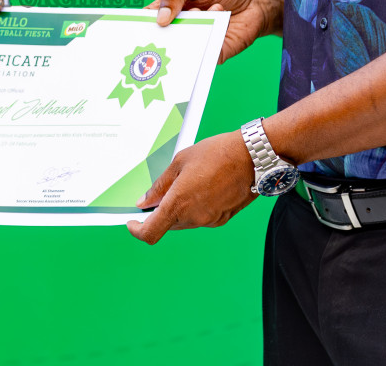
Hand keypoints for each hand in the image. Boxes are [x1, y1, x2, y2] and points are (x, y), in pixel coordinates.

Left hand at [126, 131, 256, 244]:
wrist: (252, 157)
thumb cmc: (217, 154)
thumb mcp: (179, 162)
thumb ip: (159, 186)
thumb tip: (145, 201)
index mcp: (178, 204)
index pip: (150, 232)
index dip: (137, 230)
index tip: (132, 223)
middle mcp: (193, 217)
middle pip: (167, 225)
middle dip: (161, 212)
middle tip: (163, 191)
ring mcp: (209, 220)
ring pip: (184, 222)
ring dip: (179, 209)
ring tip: (189, 182)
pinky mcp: (222, 219)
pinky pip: (200, 219)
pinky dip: (195, 208)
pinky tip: (203, 188)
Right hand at [149, 0, 283, 61]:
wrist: (258, 0)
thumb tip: (159, 18)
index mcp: (173, 9)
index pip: (150, 18)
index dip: (141, 22)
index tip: (136, 23)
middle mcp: (183, 28)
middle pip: (162, 38)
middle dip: (160, 32)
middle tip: (161, 24)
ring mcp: (197, 41)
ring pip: (181, 47)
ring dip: (188, 29)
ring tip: (200, 12)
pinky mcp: (213, 53)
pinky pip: (202, 56)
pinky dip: (206, 40)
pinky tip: (218, 18)